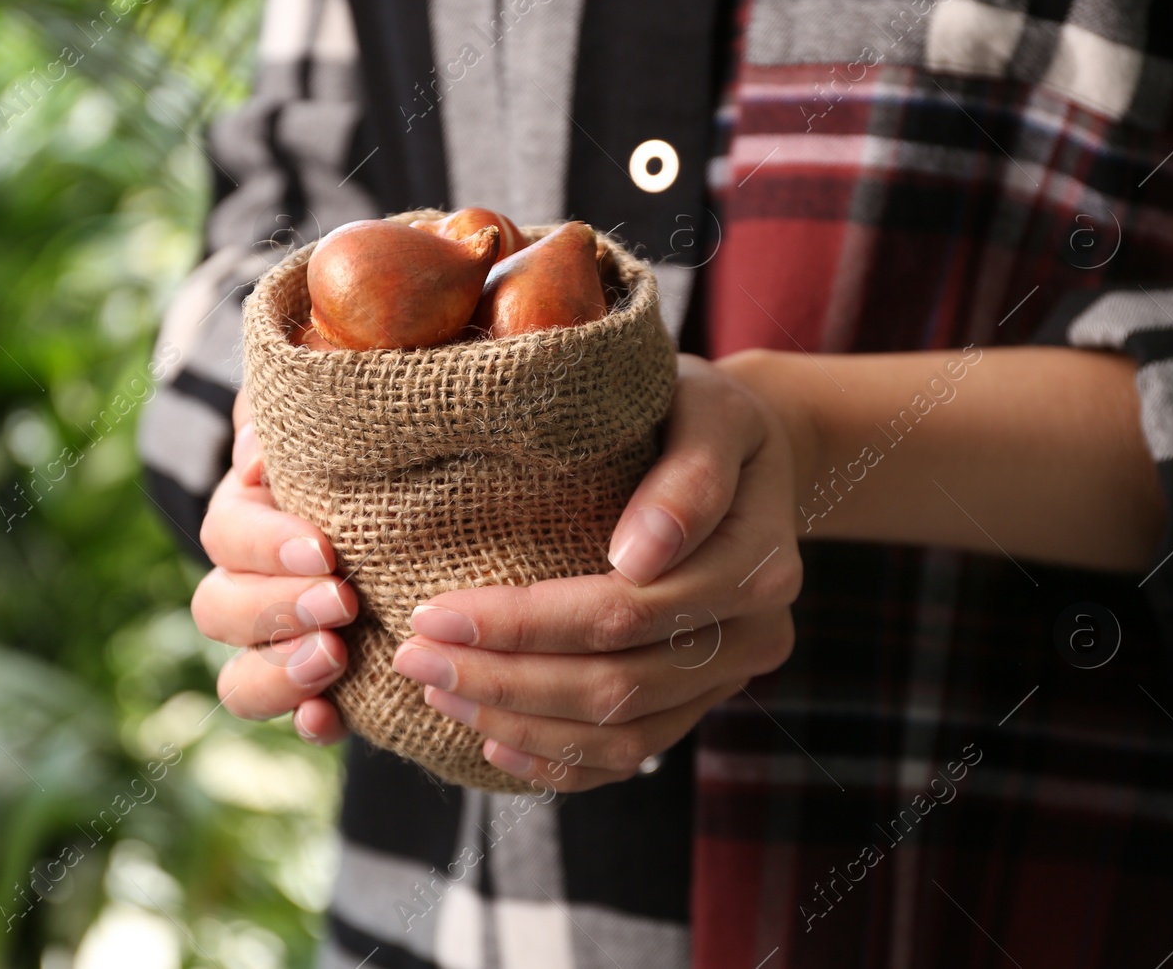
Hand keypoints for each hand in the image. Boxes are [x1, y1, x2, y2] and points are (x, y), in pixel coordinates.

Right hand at [192, 389, 355, 743]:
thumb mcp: (345, 410)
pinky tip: (330, 720)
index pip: (227, 535)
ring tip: (334, 657)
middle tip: (341, 603)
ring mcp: (282, 640)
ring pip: (239, 677)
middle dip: (276, 610)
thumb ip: (298, 414)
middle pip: (219, 609)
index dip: (265, 546)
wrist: (429, 481)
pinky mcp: (325, 683)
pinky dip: (309, 722)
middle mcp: (252, 580)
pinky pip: (298, 717)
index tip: (323, 550)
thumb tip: (264, 442)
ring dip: (278, 672)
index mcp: (251, 512)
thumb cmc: (382, 434)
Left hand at [396, 355, 805, 790]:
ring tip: (438, 692)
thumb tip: (637, 555)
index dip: (525, 624)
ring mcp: (728, 677)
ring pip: (622, 733)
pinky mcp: (701, 700)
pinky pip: (633, 754)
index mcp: (756, 562)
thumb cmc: (704, 416)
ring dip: (520, 725)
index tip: (435, 611)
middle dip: (505, 680)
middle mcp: (754, 633)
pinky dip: (561, 762)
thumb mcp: (706, 410)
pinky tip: (493, 744)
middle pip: (619, 684)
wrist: (750, 454)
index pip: (626, 611)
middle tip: (415, 657)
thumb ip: (687, 475)